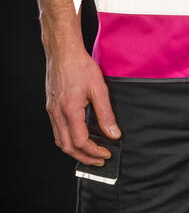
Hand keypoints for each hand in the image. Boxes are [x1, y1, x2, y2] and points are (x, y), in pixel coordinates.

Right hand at [45, 42, 119, 166]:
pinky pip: (57, 131)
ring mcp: (51, 111)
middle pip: (67, 147)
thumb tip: (114, 134)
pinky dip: (68, 140)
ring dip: (75, 150)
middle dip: (84, 157)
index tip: (106, 153)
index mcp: (70, 110)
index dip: (94, 151)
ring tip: (90, 152)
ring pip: (59, 141)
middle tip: (100, 160)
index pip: (80, 142)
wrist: (63, 52)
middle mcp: (57, 113)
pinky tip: (79, 137)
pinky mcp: (51, 107)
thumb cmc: (80, 66)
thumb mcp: (99, 89)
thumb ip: (106, 114)